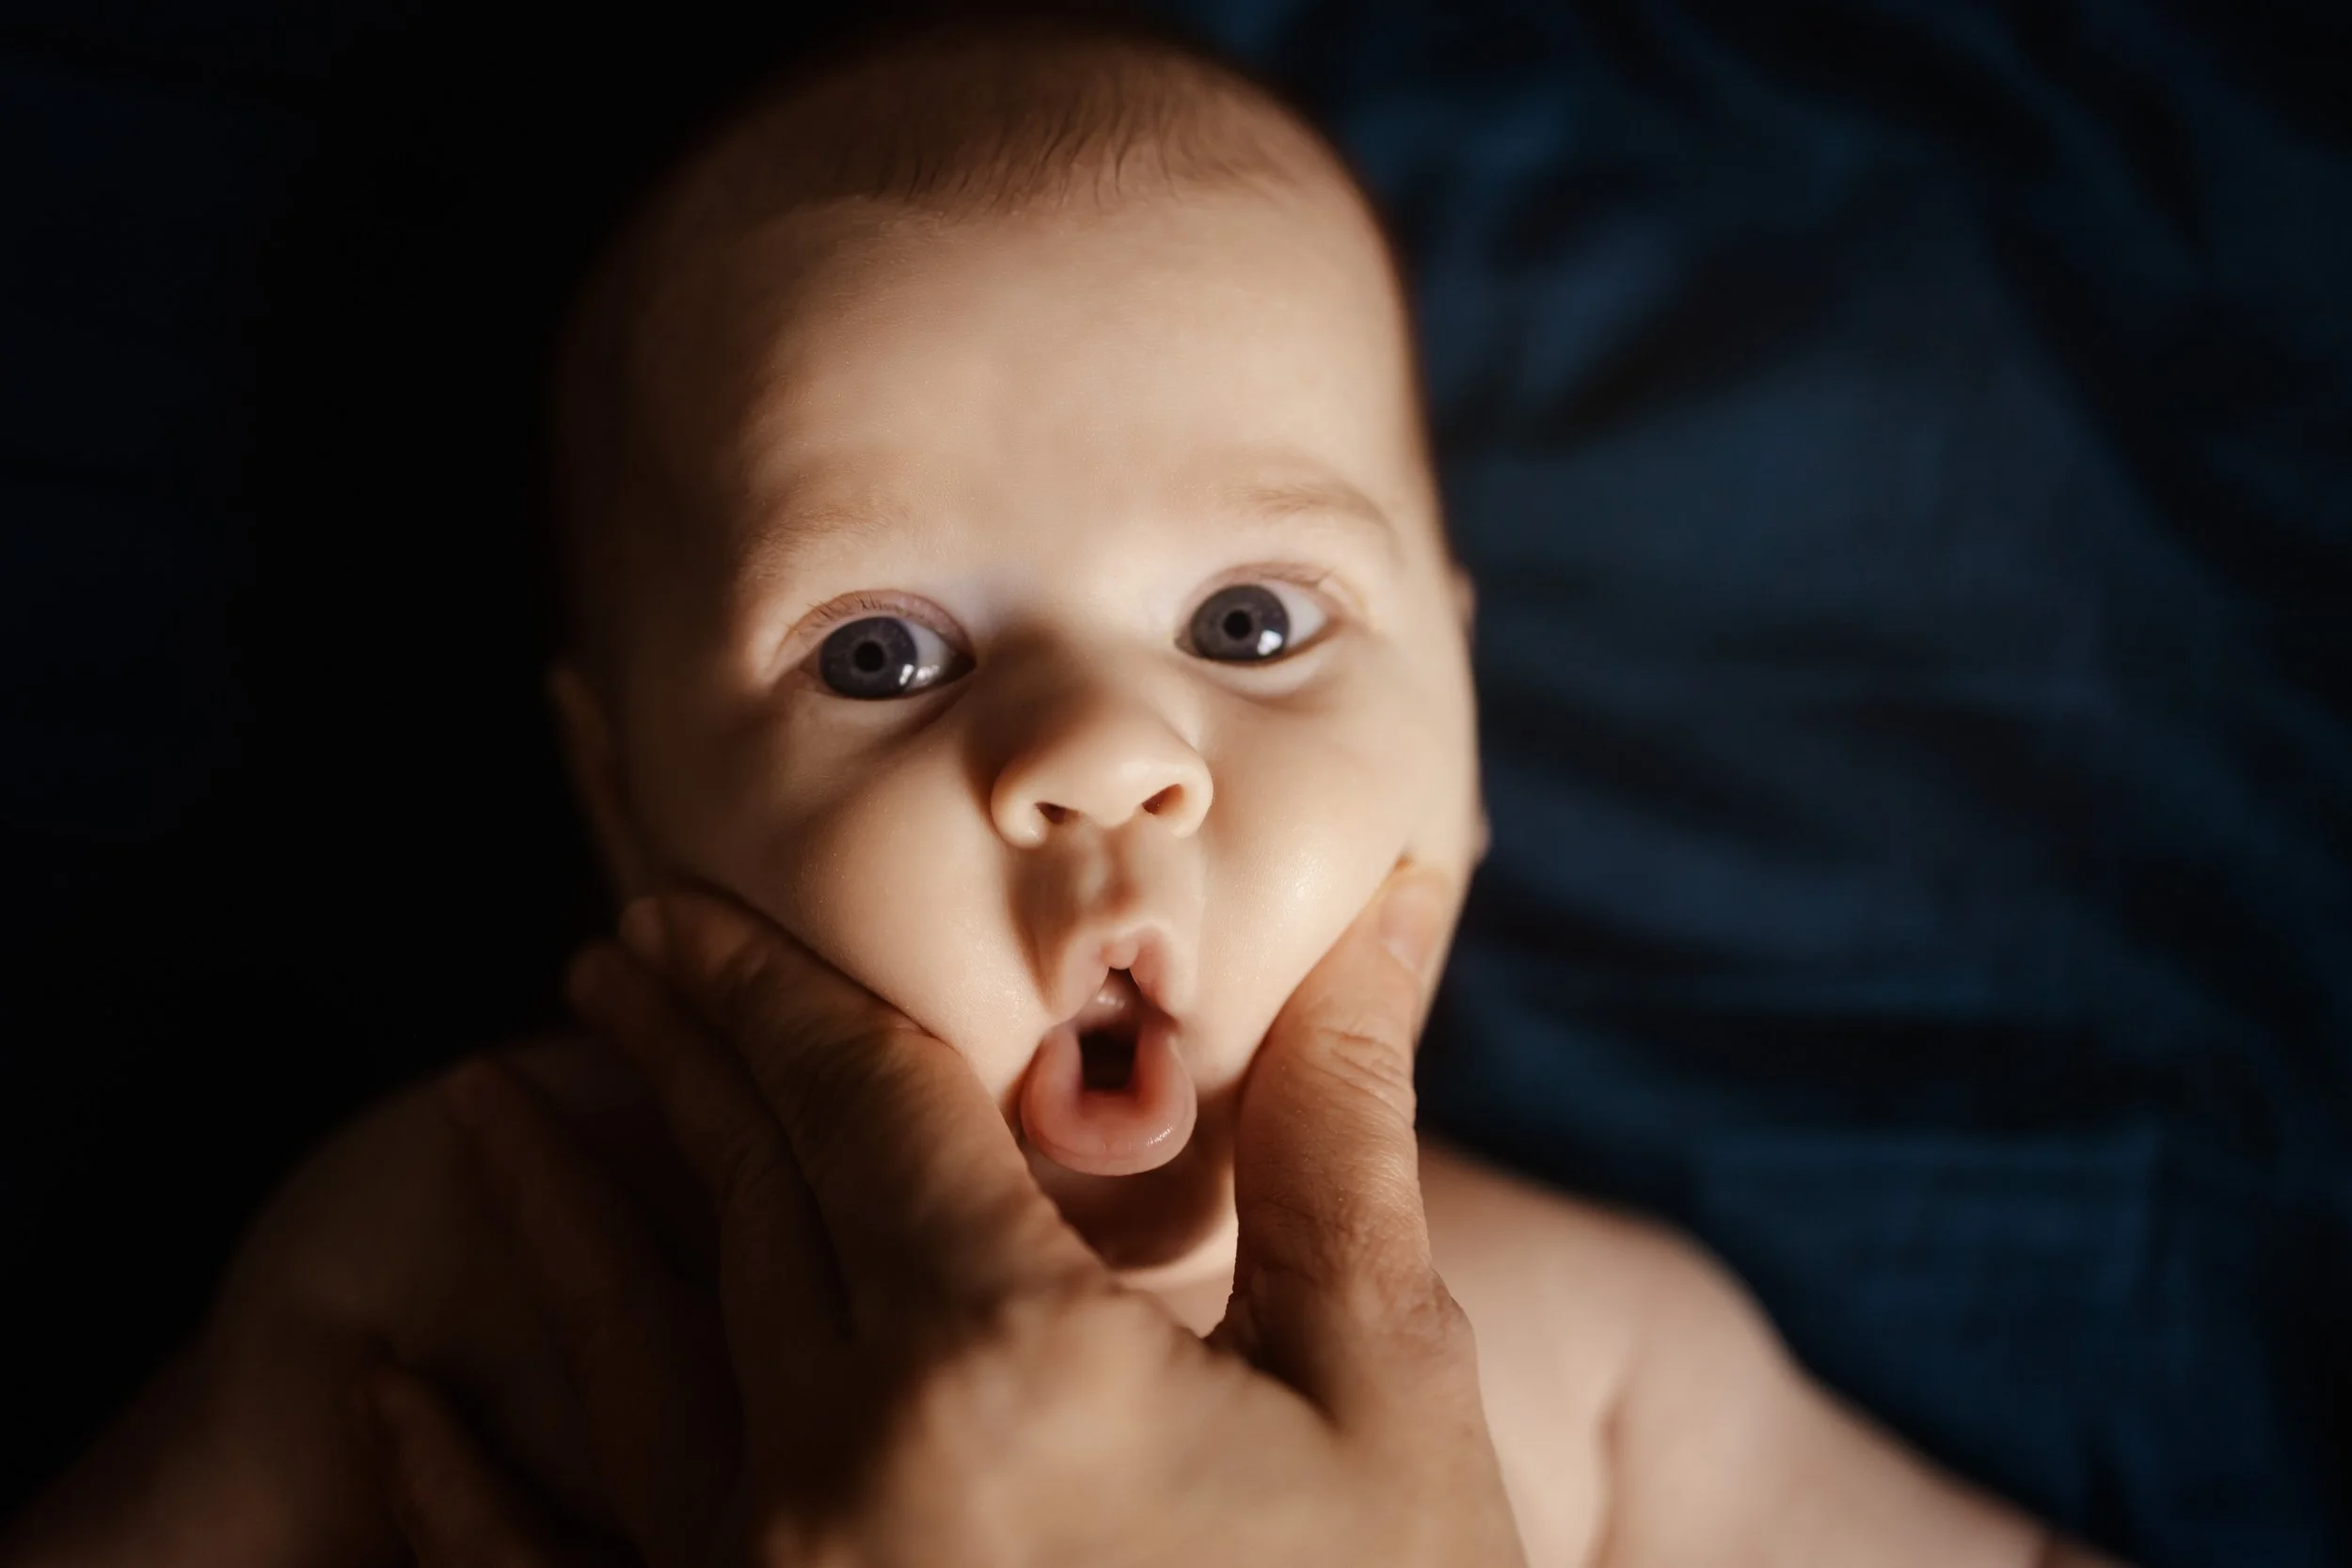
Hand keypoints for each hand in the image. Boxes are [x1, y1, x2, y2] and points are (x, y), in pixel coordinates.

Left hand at [363, 867, 1525, 1566]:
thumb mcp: (1388, 1391)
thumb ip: (1333, 1137)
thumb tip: (1385, 911)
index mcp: (1006, 1362)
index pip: (859, 1103)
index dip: (777, 985)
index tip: (694, 906)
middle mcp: (841, 1471)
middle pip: (737, 1204)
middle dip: (678, 1063)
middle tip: (616, 960)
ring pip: (627, 1361)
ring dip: (554, 1221)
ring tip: (489, 1109)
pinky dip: (460, 1494)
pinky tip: (399, 1410)